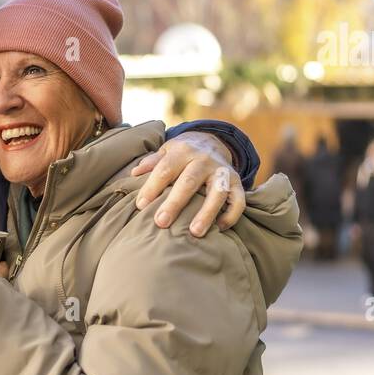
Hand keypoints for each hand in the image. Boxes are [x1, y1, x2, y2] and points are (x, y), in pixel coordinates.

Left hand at [131, 130, 245, 236]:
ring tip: (194, 232)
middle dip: (174, 203)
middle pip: (188, 182)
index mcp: (182, 151)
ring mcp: (222, 171)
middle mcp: (204, 159)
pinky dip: (232, 215)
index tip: (140, 206)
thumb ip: (152, 162)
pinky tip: (219, 228)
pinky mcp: (237, 182)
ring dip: (206, 213)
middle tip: (161, 223)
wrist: (212, 141)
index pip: (165, 169)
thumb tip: (134, 173)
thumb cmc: (181, 154)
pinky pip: (239, 200)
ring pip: (217, 193)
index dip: (152, 187)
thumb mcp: (166, 151)